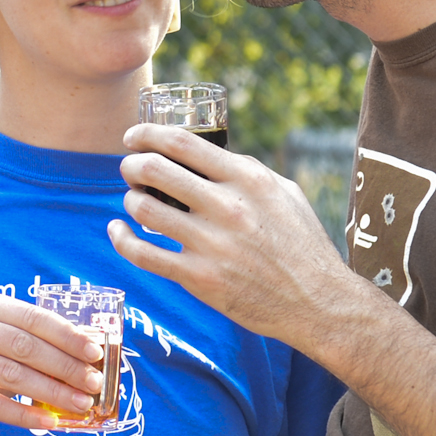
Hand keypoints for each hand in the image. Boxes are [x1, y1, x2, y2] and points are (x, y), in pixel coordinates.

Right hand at [0, 290, 108, 435]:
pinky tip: (49, 422)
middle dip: (65, 366)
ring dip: (52, 392)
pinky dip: (25, 415)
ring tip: (81, 404)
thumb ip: (34, 344)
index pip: (31, 317)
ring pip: (11, 375)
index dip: (67, 335)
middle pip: (24, 345)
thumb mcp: (1, 348)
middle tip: (94, 384)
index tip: (95, 353)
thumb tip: (89, 355)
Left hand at [107, 124, 357, 346]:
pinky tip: (118, 230)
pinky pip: (143, 254)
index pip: (182, 142)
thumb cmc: (303, 245)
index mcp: (248, 179)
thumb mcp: (285, 193)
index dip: (147, 134)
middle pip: (155, 169)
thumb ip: (247, 172)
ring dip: (130, 200)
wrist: (317, 301)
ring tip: (133, 201)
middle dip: (131, 164)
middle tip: (129, 169)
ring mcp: (211, 244)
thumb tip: (212, 157)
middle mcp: (227, 207)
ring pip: (144, 209)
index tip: (134, 137)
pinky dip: (121, 239)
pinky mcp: (199, 279)